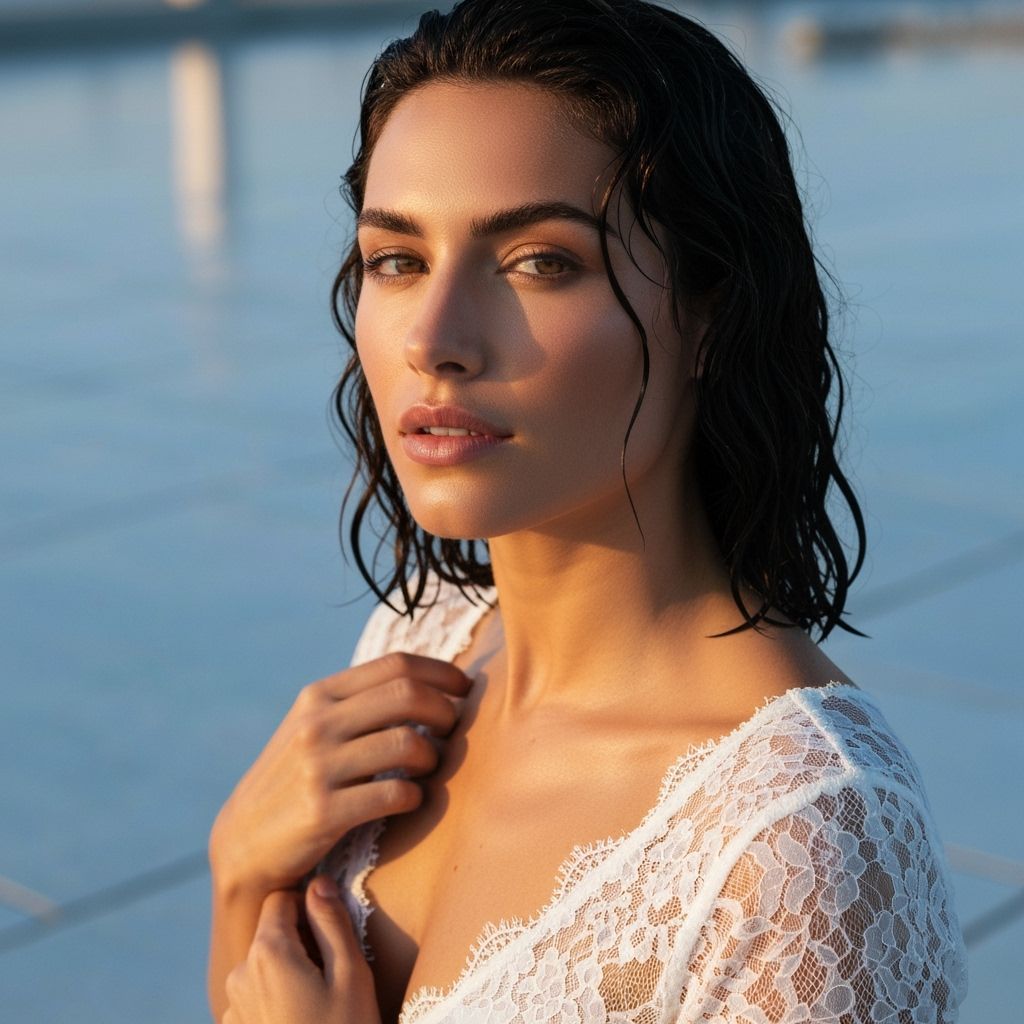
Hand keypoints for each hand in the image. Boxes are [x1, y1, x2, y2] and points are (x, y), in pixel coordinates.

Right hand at [210, 652, 471, 897]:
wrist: (245, 842)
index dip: (441, 671)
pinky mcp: (323, 810)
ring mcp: (318, 766)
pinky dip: (416, 796)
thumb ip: (358, 703)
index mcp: (319, 696)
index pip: (396, 665)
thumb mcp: (314, 728)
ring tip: (429, 769)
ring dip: (433, 757)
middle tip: (455, 729)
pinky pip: (394, 794)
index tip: (465, 687)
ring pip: (407, 744)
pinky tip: (413, 800)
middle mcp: (317, 723)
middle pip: (407, 695)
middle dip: (444, 710)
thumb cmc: (296, 779)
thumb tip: (426, 682)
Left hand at [223, 876, 381, 1023]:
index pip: (282, 898)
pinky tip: (303, 1021)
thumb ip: (331, 921)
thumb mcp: (351, 974)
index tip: (331, 931)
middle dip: (302, 942)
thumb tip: (319, 882)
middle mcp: (240, 974)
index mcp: (268, 953)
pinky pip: (257, 995)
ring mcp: (233, 1007)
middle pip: (273, 933)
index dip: (309, 906)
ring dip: (290, 971)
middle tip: (332, 974)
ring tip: (319, 1003)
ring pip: (266, 964)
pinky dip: (278, 997)